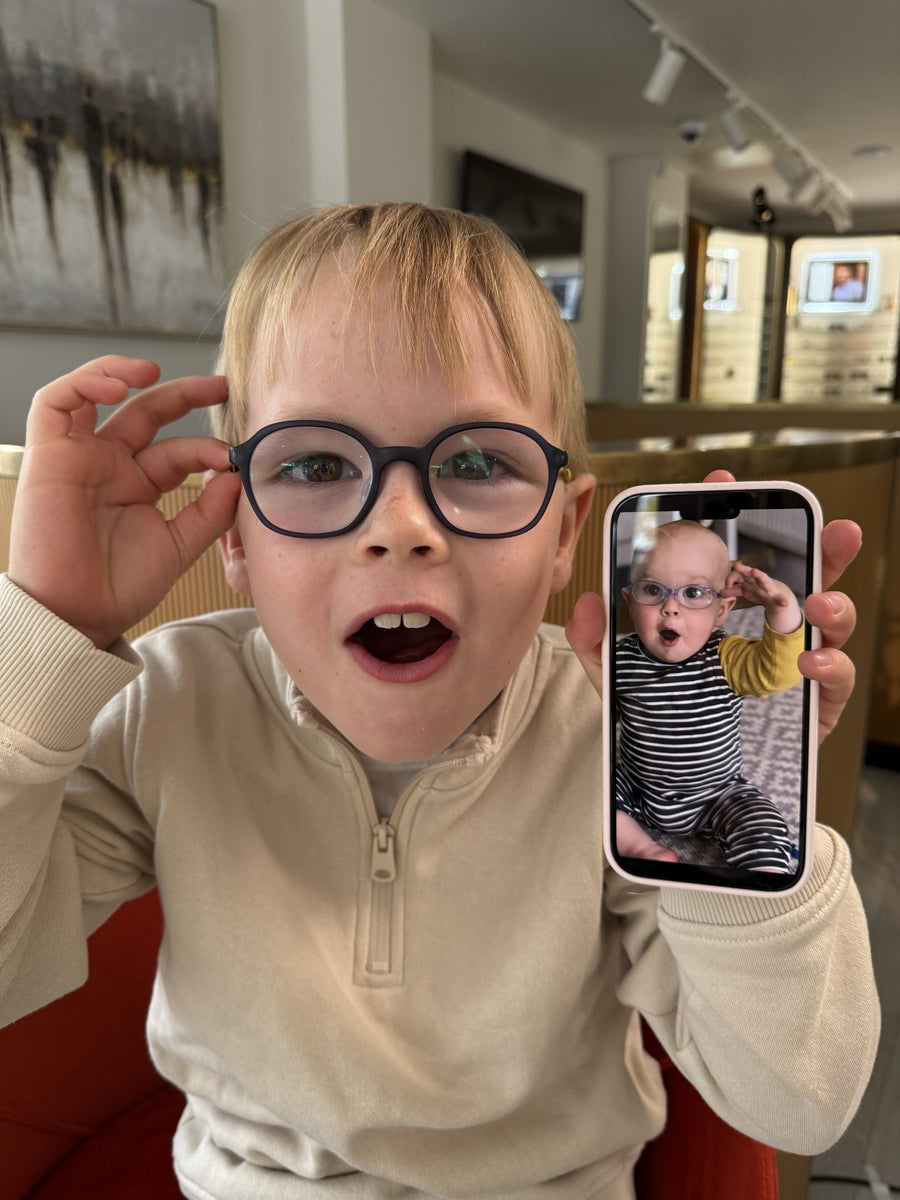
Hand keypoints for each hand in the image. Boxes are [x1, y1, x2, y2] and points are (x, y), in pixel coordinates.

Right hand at [8, 356, 241, 648]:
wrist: (76, 614)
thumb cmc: (120, 588)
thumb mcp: (179, 547)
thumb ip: (209, 513)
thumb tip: (234, 475)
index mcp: (140, 487)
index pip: (178, 450)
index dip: (205, 447)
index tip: (232, 457)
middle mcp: (110, 467)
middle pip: (146, 413)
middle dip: (183, 393)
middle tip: (220, 384)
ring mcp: (79, 457)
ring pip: (95, 394)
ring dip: (124, 372)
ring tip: (154, 371)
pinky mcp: (47, 455)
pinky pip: (56, 403)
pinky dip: (84, 383)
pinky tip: (119, 386)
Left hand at [565, 470, 861, 748]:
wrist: (685, 780)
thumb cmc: (660, 719)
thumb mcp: (619, 677)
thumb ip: (598, 642)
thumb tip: (591, 601)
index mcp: (727, 614)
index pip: (738, 558)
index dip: (737, 518)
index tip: (725, 483)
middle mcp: (766, 633)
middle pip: (804, 579)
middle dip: (823, 549)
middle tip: (832, 529)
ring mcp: (792, 667)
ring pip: (828, 624)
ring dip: (831, 606)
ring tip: (814, 604)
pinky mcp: (811, 708)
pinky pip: (834, 680)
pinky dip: (830, 666)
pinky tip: (809, 660)